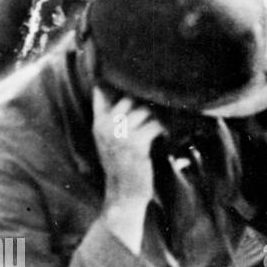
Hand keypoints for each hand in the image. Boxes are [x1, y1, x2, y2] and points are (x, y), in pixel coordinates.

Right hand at [92, 88, 163, 205]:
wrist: (123, 193)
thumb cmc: (121, 163)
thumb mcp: (109, 138)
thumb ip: (112, 116)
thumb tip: (129, 91)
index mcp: (98, 123)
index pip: (101, 92)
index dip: (114, 79)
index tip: (133, 73)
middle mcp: (106, 127)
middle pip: (129, 97)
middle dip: (147, 98)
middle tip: (162, 100)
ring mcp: (121, 136)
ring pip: (144, 110)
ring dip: (159, 113)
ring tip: (167, 117)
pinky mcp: (137, 146)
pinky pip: (155, 125)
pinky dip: (164, 127)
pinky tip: (167, 132)